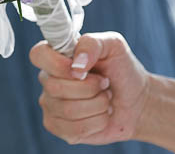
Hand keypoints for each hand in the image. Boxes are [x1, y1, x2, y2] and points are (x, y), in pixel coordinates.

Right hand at [29, 32, 150, 145]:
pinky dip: (97, 122)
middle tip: (104, 83)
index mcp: (57, 55)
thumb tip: (76, 64)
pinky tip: (102, 115)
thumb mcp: (114, 45)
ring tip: (105, 98)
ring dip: (97, 105)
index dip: (57, 64)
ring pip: (67, 110)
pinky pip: (74, 129)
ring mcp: (51, 105)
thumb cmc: (122, 69)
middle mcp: (49, 79)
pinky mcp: (60, 128)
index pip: (38, 55)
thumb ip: (92, 44)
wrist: (136, 101)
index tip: (81, 69)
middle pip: (55, 87)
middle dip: (90, 87)